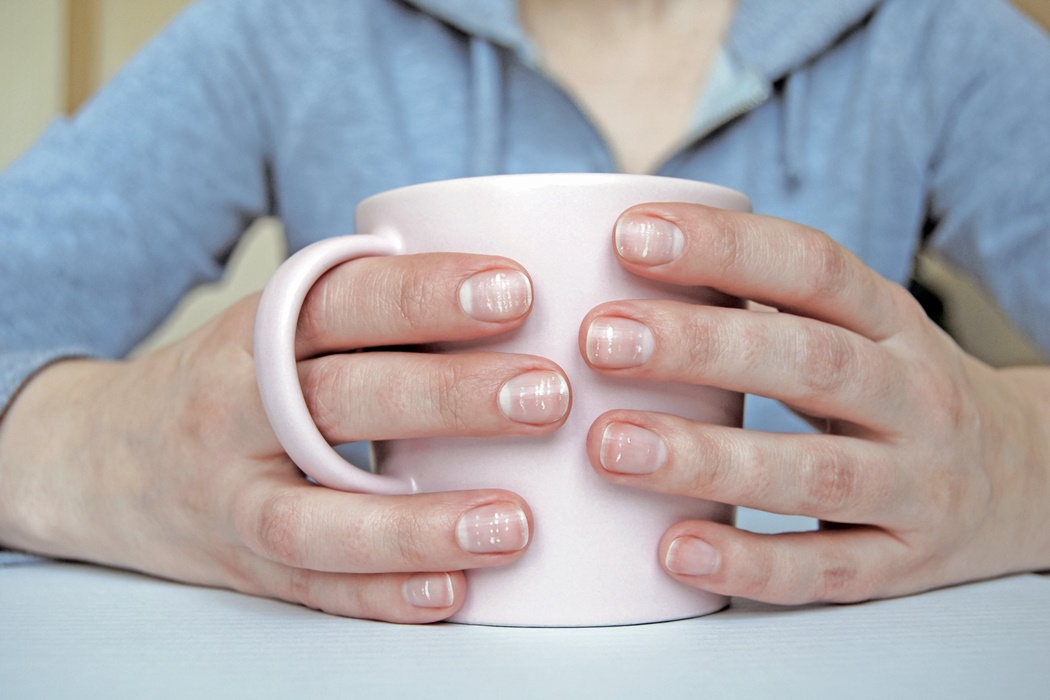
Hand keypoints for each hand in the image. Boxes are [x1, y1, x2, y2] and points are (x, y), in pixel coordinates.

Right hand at [0, 253, 568, 621]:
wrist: (100, 459)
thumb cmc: (232, 383)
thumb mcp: (276, 328)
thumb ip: (367, 315)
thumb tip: (521, 293)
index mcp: (258, 334)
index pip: (343, 301)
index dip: (425, 293)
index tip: (516, 291)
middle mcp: (236, 411)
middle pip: (341, 399)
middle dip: (446, 396)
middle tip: (547, 395)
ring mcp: (233, 499)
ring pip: (318, 519)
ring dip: (417, 524)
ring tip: (512, 524)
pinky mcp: (243, 568)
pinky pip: (313, 590)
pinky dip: (382, 597)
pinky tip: (452, 593)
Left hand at [581, 203, 1049, 603]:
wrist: (1028, 478)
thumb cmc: (898, 391)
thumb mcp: (860, 332)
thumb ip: (769, 309)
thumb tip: (627, 272)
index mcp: (891, 323)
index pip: (813, 267)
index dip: (724, 246)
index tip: (630, 237)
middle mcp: (913, 396)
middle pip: (811, 362)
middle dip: (700, 348)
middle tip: (600, 340)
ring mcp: (917, 486)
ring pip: (816, 473)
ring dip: (709, 460)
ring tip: (611, 445)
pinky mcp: (902, 563)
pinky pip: (826, 570)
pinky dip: (751, 563)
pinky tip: (677, 550)